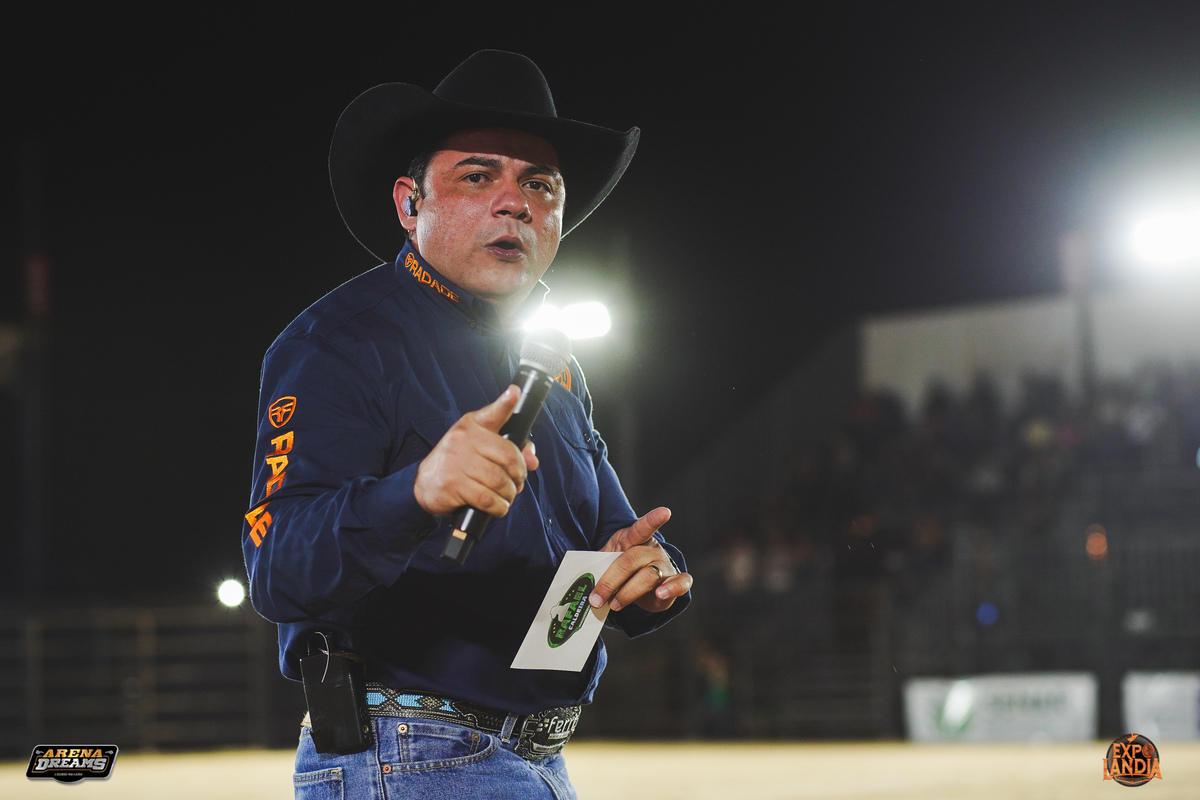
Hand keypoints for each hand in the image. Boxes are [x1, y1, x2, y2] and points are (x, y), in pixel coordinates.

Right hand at [413, 386, 538, 516]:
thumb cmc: (457, 462)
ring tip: (506, 496)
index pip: (494, 415)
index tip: (514, 392)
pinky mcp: (453, 485)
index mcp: (471, 427)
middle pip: (508, 458)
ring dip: (509, 494)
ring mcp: (457, 463)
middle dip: (519, 476)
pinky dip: (498, 507)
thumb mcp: (478, 446)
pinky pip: (487, 499)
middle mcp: (463, 441)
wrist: (424, 483)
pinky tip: (497, 506)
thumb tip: (533, 459)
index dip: (506, 403)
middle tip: (517, 483)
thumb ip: (509, 448)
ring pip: (499, 481)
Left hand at [590, 507, 693, 613]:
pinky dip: (672, 588)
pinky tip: (661, 594)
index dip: (653, 519)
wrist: (636, 581)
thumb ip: (597, 568)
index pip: (642, 528)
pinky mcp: (675, 582)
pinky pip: (681, 583)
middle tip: (596, 599)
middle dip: (610, 582)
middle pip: (630, 561)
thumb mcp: (606, 562)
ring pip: (649, 577)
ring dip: (627, 593)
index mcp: (634, 539)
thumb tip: (584, 585)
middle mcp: (652, 550)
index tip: (665, 512)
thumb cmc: (620, 568)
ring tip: (615, 605)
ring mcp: (665, 565)